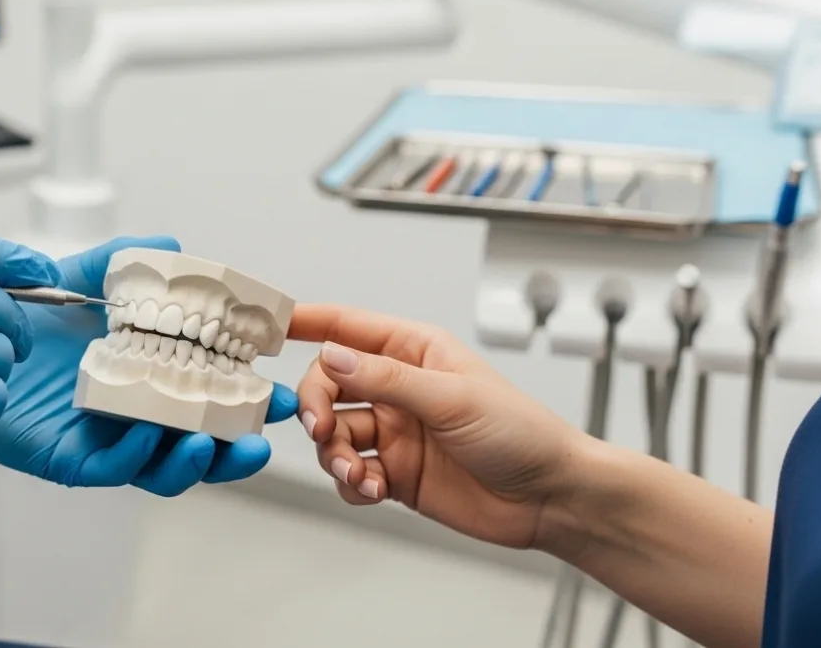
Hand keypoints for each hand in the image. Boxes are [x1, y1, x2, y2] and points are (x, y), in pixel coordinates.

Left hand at [0, 237, 299, 496]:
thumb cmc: (21, 317)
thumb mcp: (79, 279)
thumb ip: (124, 263)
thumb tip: (174, 245)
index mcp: (148, 378)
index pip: (210, 398)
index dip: (246, 402)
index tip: (279, 393)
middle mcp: (133, 415)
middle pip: (198, 446)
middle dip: (235, 447)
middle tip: (260, 438)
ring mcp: (103, 441)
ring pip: (161, 469)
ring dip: (192, 460)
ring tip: (206, 440)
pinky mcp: (68, 460)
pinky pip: (112, 468)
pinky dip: (135, 454)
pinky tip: (147, 432)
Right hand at [290, 304, 586, 549]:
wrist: (551, 498)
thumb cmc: (522, 433)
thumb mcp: (451, 397)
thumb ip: (385, 378)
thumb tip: (330, 355)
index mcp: (414, 351)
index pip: (346, 327)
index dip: (306, 322)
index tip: (269, 327)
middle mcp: (399, 388)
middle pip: (329, 385)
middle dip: (317, 408)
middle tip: (322, 431)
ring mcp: (396, 432)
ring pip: (335, 434)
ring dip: (336, 455)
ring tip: (358, 473)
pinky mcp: (397, 474)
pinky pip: (351, 474)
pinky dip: (352, 484)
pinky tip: (373, 490)